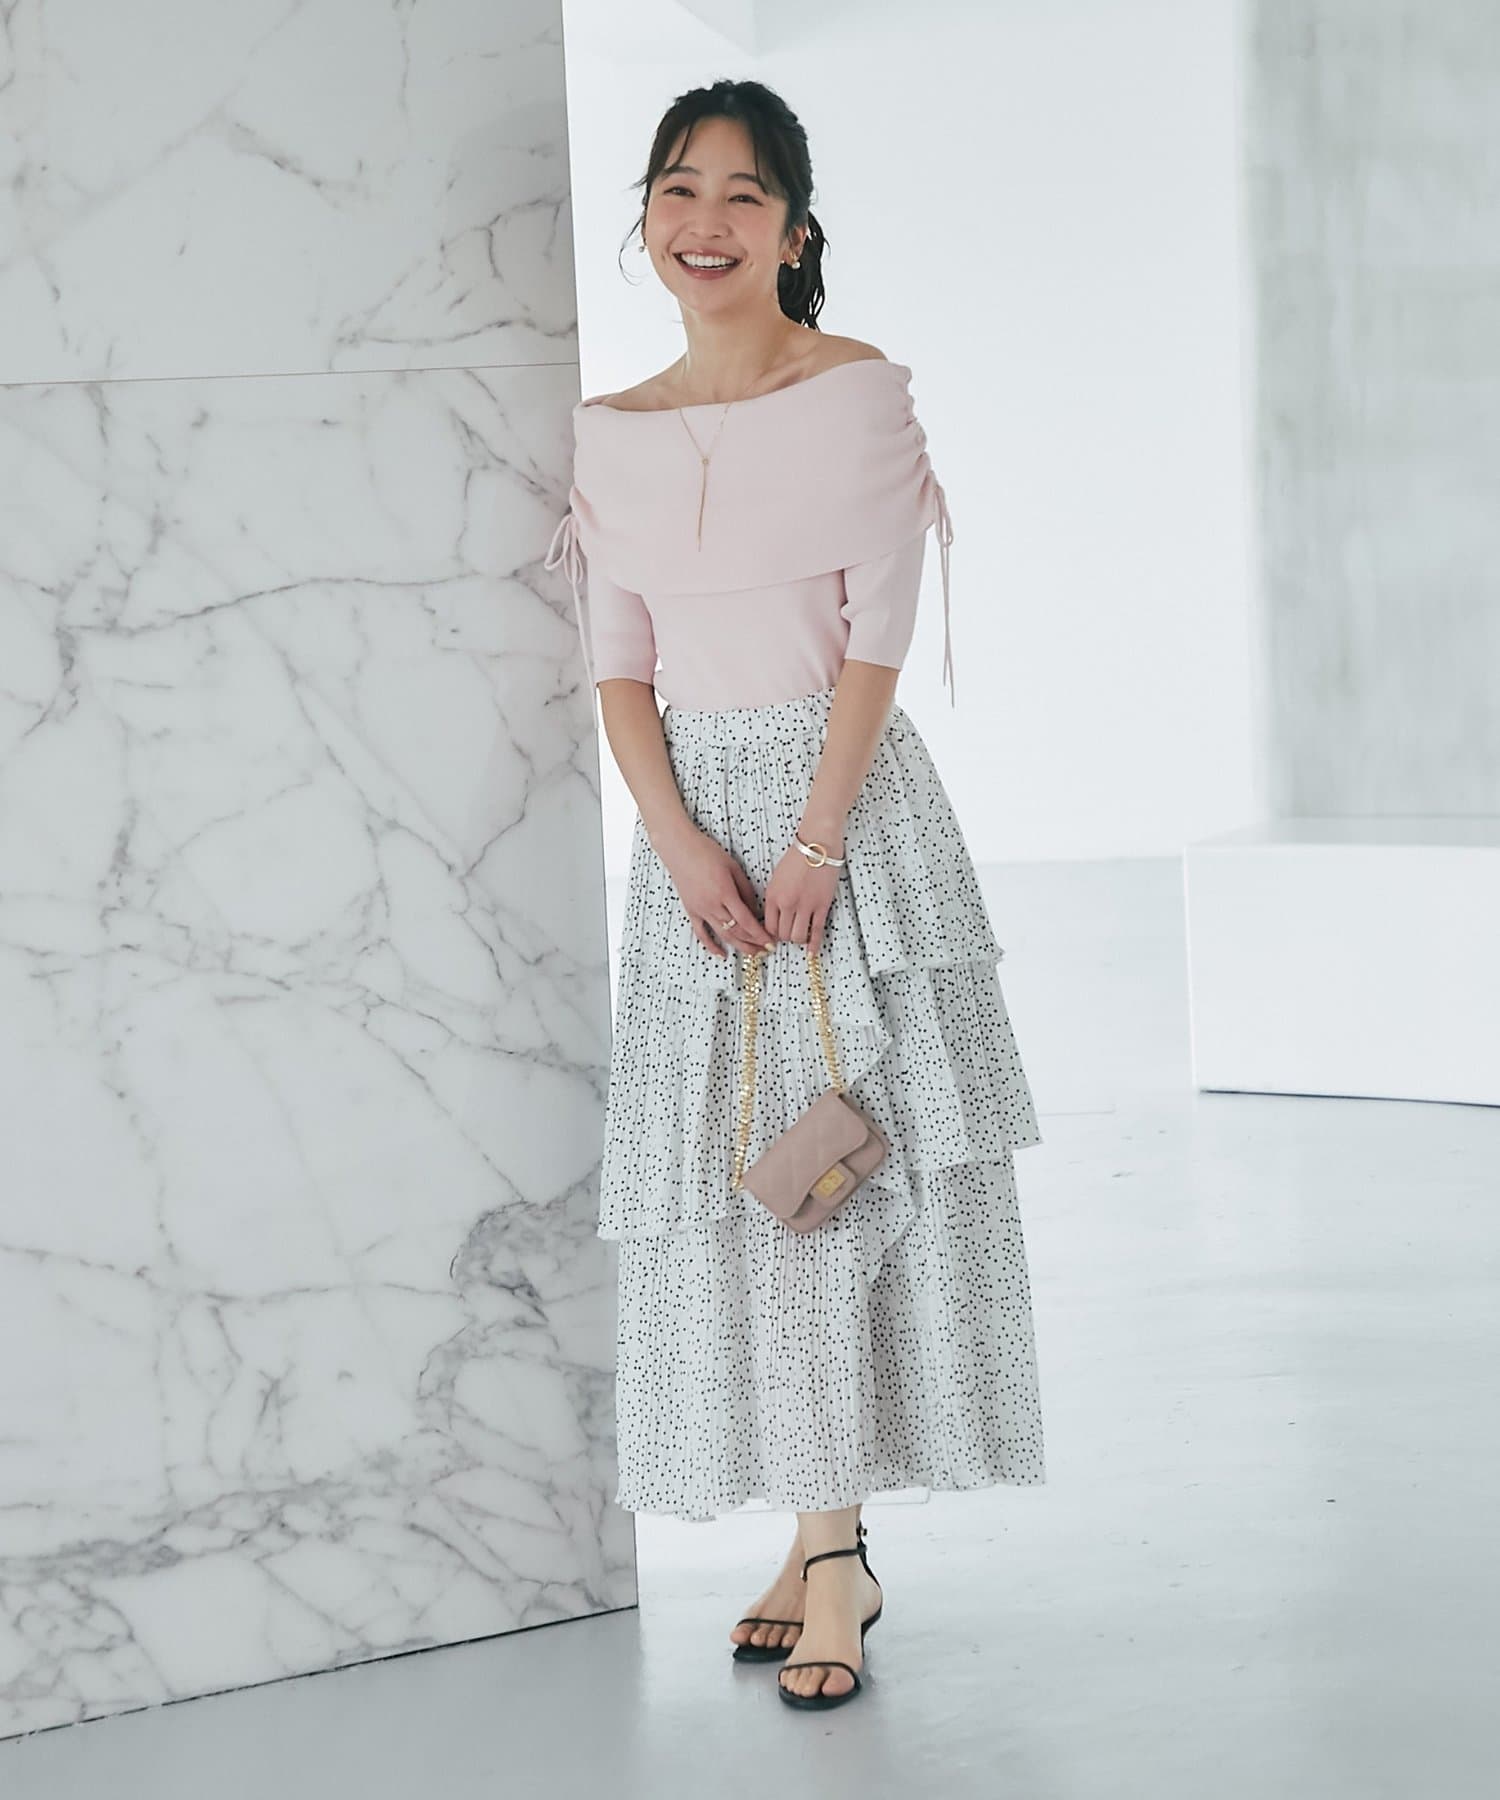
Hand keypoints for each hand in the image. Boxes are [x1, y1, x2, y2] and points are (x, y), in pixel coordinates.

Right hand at [651, 820, 776, 959]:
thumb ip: (746, 890)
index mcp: (725, 893)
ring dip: (739, 946)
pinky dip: (711, 946)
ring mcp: (700, 910)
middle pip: (737, 932)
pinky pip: (701, 933)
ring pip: (723, 935)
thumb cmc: (706, 852)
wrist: (679, 848)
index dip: (760, 934)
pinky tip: (721, 954)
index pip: (747, 921)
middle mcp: (712, 905)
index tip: (771, 941)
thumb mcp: (733, 867)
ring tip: (753, 954)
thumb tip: (755, 909)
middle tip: (767, 950)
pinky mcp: (691, 911)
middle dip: (754, 943)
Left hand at [763, 829, 842, 956]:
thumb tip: (774, 916)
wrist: (818, 844)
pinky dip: (814, 945)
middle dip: (785, 938)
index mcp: (772, 895)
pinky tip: (812, 953)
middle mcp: (787, 903)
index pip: (767, 926)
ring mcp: (805, 906)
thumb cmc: (798, 857)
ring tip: (802, 935)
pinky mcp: (822, 906)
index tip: (775, 937)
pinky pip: (816, 931)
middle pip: (782, 934)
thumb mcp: (777, 877)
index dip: (771, 935)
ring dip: (798, 939)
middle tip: (790, 934)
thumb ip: (774, 897)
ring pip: (797, 936)